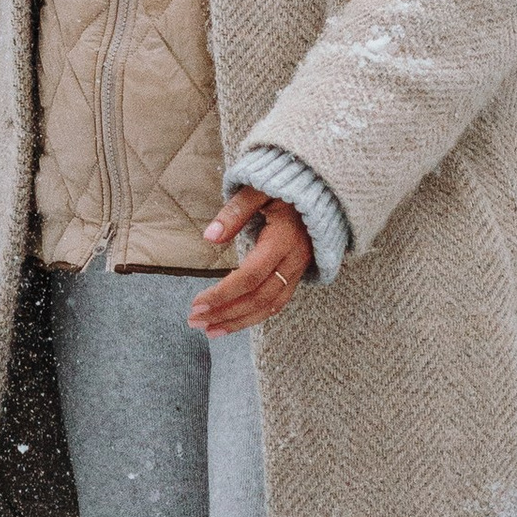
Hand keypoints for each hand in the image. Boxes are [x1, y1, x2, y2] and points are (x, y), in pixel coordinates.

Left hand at [188, 187, 314, 334]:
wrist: (322, 190)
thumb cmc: (285, 185)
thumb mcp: (258, 189)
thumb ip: (235, 212)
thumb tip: (209, 237)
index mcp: (283, 239)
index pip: (250, 276)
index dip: (223, 293)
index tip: (197, 303)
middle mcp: (293, 260)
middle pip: (259, 298)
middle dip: (225, 313)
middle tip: (195, 321)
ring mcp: (298, 269)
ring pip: (270, 306)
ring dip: (239, 321)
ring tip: (210, 330)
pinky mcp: (298, 274)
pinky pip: (278, 302)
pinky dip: (255, 316)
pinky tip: (234, 321)